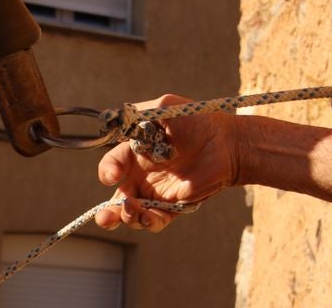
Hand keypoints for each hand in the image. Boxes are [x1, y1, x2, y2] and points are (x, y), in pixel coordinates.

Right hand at [94, 94, 236, 232]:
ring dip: (127, 218)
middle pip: (117, 198)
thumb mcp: (165, 108)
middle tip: (104, 217)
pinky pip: (156, 220)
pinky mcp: (174, 206)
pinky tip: (149, 217)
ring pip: (132, 213)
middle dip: (107, 211)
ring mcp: (158, 193)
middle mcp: (143, 175)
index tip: (112, 176)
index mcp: (137, 153)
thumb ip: (138, 114)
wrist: (228, 142)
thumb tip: (112, 122)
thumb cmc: (198, 120)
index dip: (108, 171)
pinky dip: (149, 223)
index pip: (113, 165)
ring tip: (132, 210)